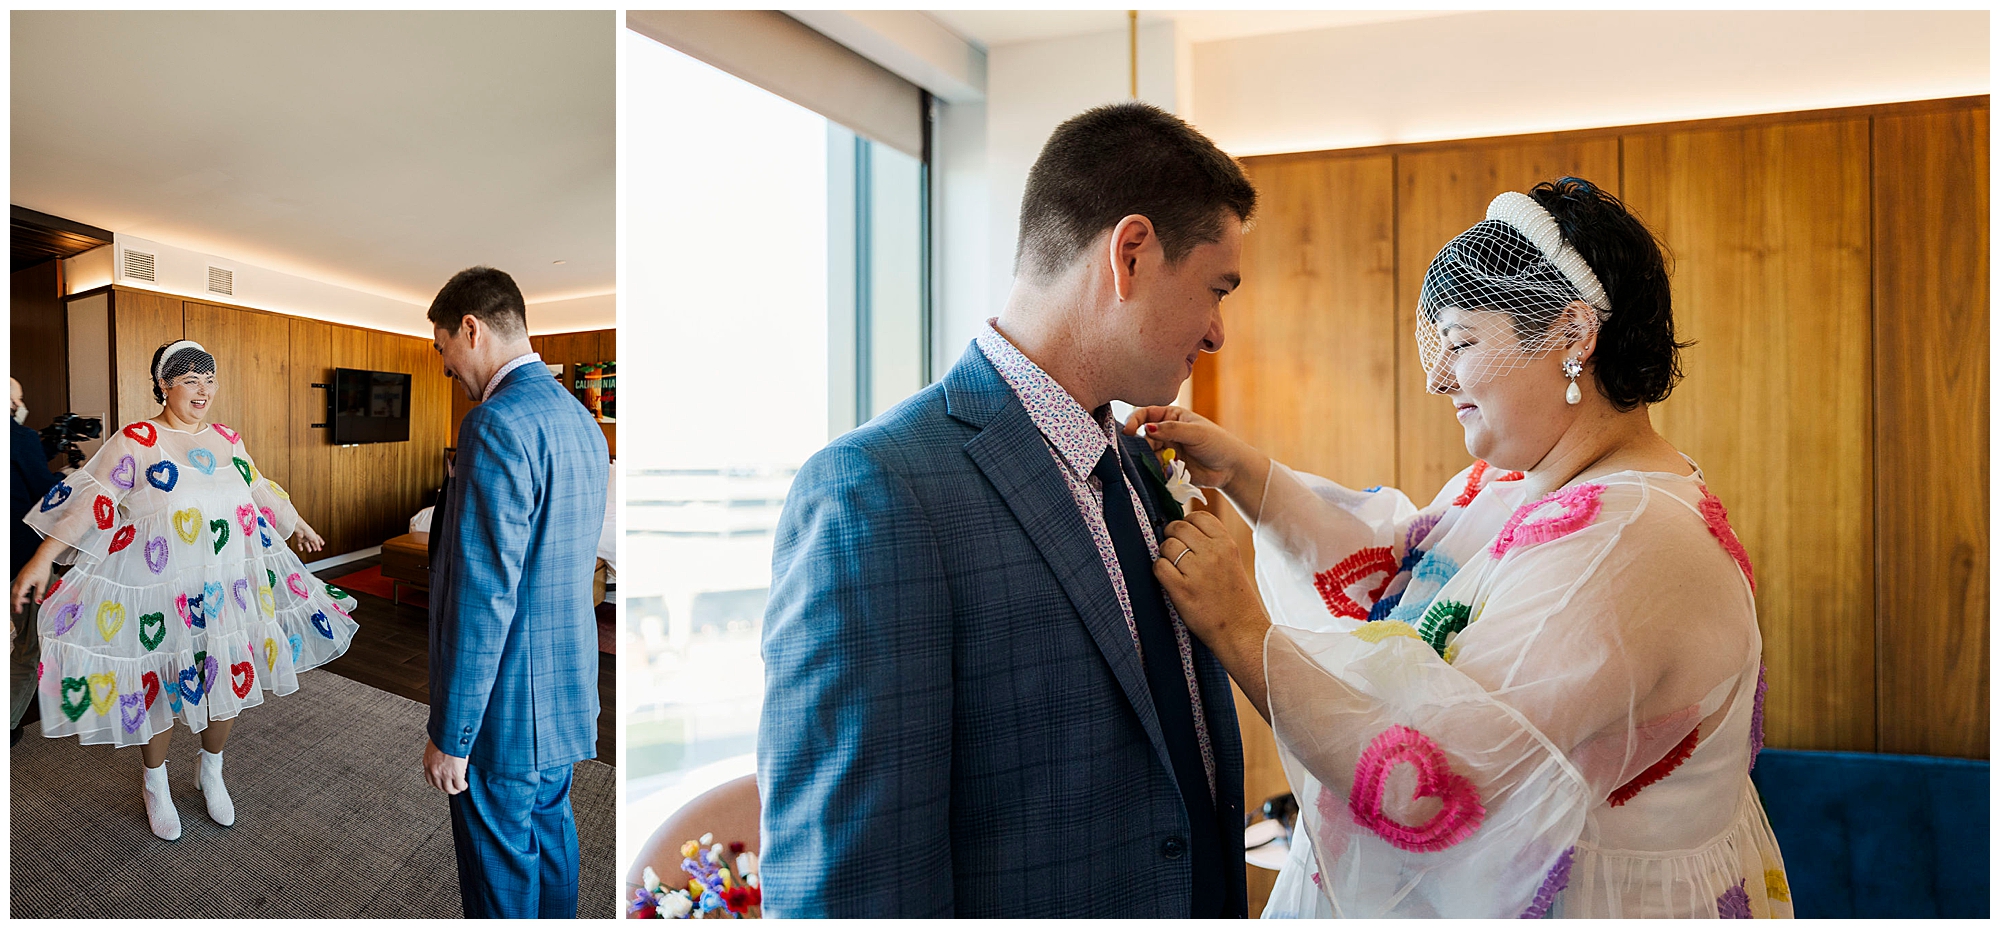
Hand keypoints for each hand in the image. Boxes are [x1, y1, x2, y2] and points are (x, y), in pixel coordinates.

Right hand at [11, 559, 50, 614]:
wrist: (42, 558)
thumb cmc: (42, 568)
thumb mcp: (42, 583)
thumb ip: (39, 593)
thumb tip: (38, 601)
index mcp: (24, 583)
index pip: (18, 596)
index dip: (17, 604)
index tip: (18, 611)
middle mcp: (20, 580)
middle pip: (14, 594)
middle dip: (16, 602)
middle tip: (18, 609)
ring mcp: (20, 577)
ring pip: (15, 590)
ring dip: (19, 596)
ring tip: (26, 601)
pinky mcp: (22, 575)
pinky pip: (18, 585)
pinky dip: (21, 590)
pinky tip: (27, 591)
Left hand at [291, 520, 324, 553]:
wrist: (300, 528)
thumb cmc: (308, 531)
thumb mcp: (315, 538)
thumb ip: (317, 544)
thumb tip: (319, 549)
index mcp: (314, 535)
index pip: (318, 539)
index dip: (321, 541)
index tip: (323, 544)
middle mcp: (309, 537)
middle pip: (312, 542)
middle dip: (314, 546)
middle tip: (316, 549)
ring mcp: (304, 538)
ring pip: (306, 544)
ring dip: (308, 547)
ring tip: (310, 551)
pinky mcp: (299, 539)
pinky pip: (299, 544)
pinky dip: (300, 547)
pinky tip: (301, 550)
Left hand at [422, 738, 469, 793]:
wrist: (451, 734)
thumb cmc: (444, 734)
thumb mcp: (435, 745)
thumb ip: (436, 754)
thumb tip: (442, 754)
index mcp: (428, 763)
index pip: (430, 780)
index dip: (438, 783)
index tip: (443, 782)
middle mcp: (434, 771)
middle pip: (440, 787)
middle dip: (447, 788)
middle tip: (453, 787)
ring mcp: (444, 773)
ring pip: (449, 789)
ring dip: (455, 789)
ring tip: (460, 786)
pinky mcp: (456, 773)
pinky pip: (459, 785)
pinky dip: (462, 786)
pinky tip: (465, 784)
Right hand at [1123, 406, 1271, 519]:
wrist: (1231, 469)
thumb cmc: (1218, 444)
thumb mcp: (1195, 433)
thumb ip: (1170, 430)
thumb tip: (1146, 428)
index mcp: (1172, 416)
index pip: (1146, 414)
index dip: (1134, 421)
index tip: (1127, 431)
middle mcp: (1166, 432)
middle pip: (1143, 436)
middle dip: (1143, 445)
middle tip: (1152, 453)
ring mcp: (1167, 450)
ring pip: (1147, 454)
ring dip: (1150, 460)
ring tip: (1164, 464)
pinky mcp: (1169, 467)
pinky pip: (1154, 468)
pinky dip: (1155, 471)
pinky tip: (1164, 473)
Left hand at [1152, 510, 1272, 719]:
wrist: (1240, 631)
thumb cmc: (1234, 599)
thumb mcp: (1232, 562)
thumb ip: (1213, 545)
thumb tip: (1183, 528)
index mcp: (1227, 544)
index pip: (1198, 516)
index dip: (1187, 524)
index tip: (1185, 536)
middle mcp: (1212, 553)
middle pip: (1178, 527)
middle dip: (1172, 537)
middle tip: (1174, 552)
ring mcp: (1197, 571)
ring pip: (1167, 546)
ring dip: (1165, 555)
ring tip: (1174, 569)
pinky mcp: (1182, 589)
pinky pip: (1159, 567)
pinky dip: (1159, 571)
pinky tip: (1168, 580)